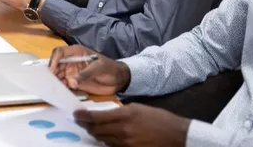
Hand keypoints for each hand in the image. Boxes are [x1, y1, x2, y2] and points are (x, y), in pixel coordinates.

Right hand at [49, 45, 129, 93]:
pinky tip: (59, 94)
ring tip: (52, 90)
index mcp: (76, 52)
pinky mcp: (75, 83)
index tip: (52, 70)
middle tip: (49, 83)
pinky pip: (65, 85)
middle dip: (52, 73)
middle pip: (56, 65)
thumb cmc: (110, 69)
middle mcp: (71, 62)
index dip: (54, 60)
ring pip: (59, 76)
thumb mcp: (99, 68)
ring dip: (55, 82)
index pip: (60, 53)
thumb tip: (71, 82)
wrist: (120, 80)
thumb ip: (85, 74)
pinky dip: (61, 89)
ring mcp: (73, 73)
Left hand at [74, 103, 189, 146]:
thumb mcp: (137, 108)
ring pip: (103, 140)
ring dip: (96, 134)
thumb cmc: (158, 118)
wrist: (177, 136)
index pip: (96, 117)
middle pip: (96, 130)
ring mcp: (126, 144)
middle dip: (86, 126)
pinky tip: (107, 137)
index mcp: (124, 116)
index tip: (75, 114)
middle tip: (81, 121)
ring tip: (93, 128)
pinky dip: (107, 142)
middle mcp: (122, 131)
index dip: (82, 117)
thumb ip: (119, 112)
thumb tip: (105, 115)